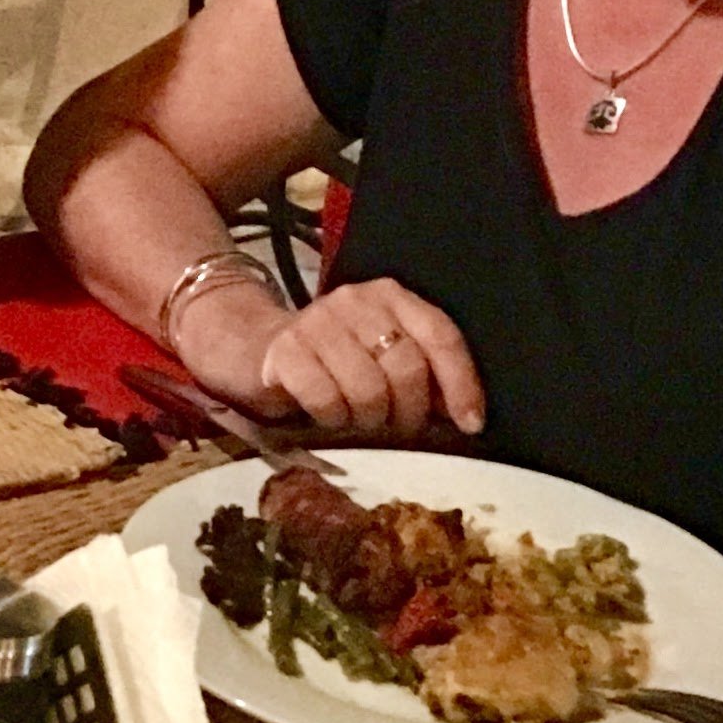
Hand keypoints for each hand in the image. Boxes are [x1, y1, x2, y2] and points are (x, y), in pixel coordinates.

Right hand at [178, 275, 484, 441]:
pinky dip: (331, 418)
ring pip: (368, 388)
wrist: (253, 347)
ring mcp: (318, 322)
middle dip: (408, 411)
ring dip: (368, 419)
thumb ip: (422, 374)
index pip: (440, 337)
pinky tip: (325, 413)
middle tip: (396, 426)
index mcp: (391, 296)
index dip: (460, 384)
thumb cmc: (331, 361)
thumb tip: (464, 415)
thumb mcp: (381, 358)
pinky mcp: (284, 350)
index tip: (470, 424)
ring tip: (357, 418)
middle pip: (407, 367)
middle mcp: (357, 300)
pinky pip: (326, 399)